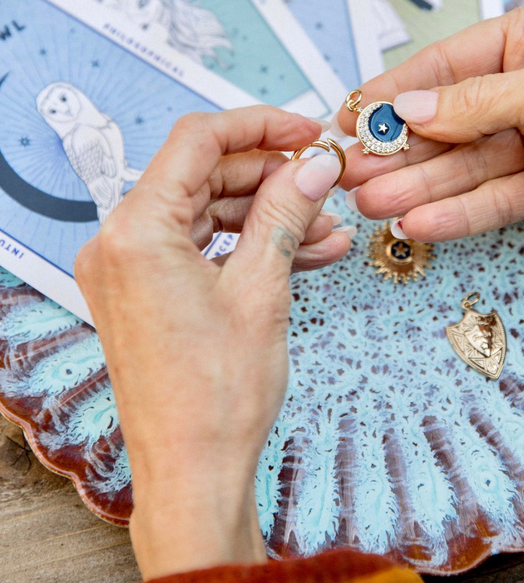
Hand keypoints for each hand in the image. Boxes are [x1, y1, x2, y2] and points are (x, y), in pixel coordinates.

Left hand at [74, 107, 350, 579]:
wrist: (193, 473)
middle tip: (322, 179)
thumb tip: (313, 166)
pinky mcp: (150, 290)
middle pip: (205, 175)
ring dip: (269, 215)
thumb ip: (286, 212)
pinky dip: (250, 245)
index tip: (305, 131)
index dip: (260, 126)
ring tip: (326, 224)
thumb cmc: (212, 398)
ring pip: (210, 212)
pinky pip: (205, 247)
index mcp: (135, 230)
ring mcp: (132, 268)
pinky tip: (304, 250)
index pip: (198, 141)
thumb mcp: (262, 289)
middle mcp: (121, 242)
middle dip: (271, 176)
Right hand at [337, 0, 523, 239]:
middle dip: (402, 149)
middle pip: (451, 120)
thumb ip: (473, 103)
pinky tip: (422, 221)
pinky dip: (461, 211)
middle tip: (353, 171)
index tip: (353, 114)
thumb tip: (406, 109)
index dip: (396, 91)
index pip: (448, 64)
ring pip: (468, 164)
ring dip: (421, 186)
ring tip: (374, 204)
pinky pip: (497, 196)